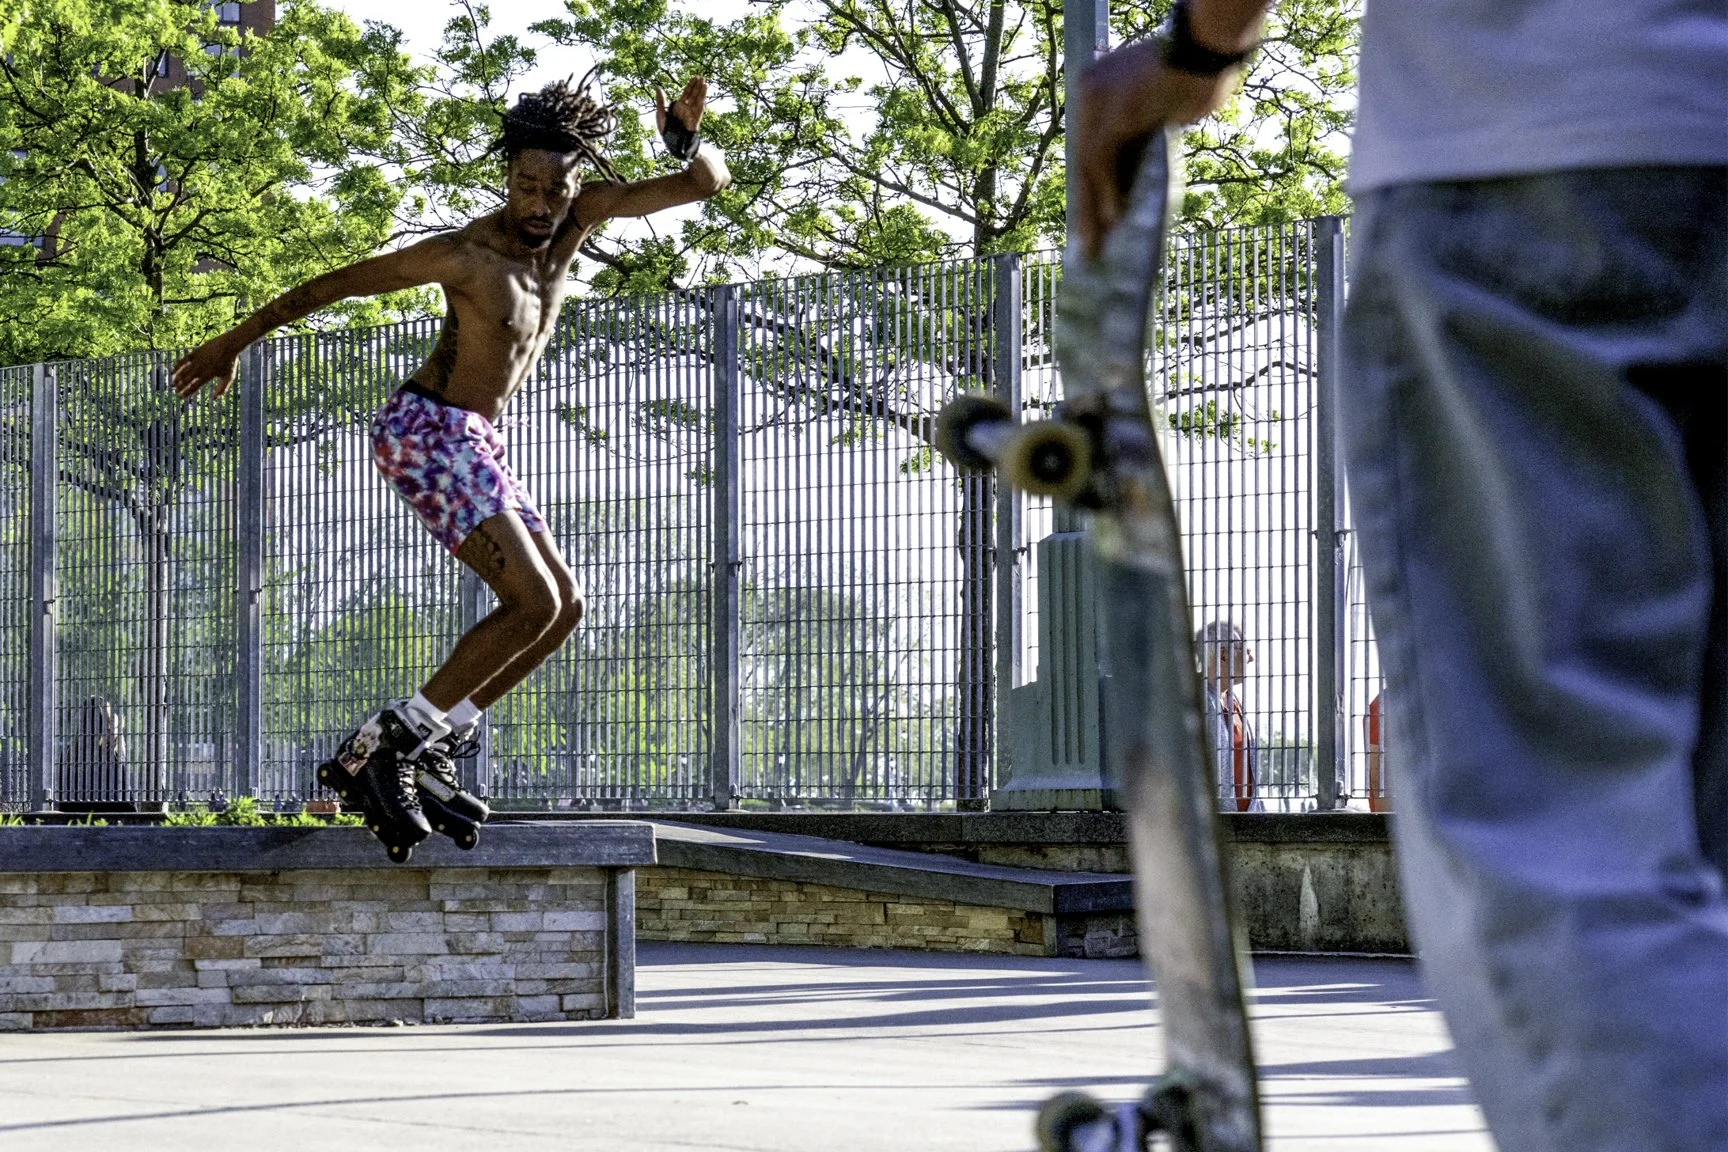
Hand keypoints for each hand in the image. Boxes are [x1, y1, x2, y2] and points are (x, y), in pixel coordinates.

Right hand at [171, 332, 241, 400]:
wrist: (229, 345)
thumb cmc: (230, 362)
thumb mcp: (229, 377)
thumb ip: (222, 388)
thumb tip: (215, 398)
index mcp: (208, 376)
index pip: (194, 387)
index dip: (187, 393)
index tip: (182, 397)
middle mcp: (200, 369)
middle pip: (187, 380)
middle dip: (180, 387)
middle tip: (176, 392)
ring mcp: (196, 361)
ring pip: (183, 372)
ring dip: (177, 379)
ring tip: (173, 384)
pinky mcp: (195, 353)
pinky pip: (183, 361)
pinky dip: (177, 366)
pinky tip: (172, 371)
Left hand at [655, 76, 707, 136]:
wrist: (674, 142)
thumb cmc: (666, 130)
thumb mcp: (660, 113)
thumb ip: (660, 101)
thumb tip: (658, 87)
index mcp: (678, 106)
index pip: (686, 93)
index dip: (689, 86)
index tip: (693, 78)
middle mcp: (686, 108)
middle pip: (692, 94)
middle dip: (696, 86)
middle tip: (700, 76)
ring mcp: (692, 112)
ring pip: (697, 98)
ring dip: (701, 90)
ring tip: (704, 80)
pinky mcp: (696, 116)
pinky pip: (700, 105)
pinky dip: (702, 97)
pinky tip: (705, 90)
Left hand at [1073, 39, 1239, 258]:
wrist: (1206, 49)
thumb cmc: (1198, 72)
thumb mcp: (1163, 105)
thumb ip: (1145, 132)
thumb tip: (1141, 167)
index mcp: (1099, 83)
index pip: (1089, 143)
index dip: (1091, 182)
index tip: (1090, 212)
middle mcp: (1090, 89)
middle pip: (1083, 158)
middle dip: (1086, 202)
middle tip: (1085, 239)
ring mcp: (1096, 101)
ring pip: (1087, 165)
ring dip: (1093, 207)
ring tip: (1096, 243)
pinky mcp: (1111, 116)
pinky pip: (1101, 163)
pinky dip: (1107, 193)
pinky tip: (1114, 219)